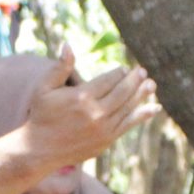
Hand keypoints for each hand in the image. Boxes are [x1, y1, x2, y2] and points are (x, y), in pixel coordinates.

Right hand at [18, 48, 157, 170]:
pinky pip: (128, 125)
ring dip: (142, 95)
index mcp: (81, 97)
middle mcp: (95, 113)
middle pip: (122, 92)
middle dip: (134, 80)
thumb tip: (68, 44)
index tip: (125, 69)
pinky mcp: (106, 141)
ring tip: (151, 84)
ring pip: (128, 108)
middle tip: (142, 71)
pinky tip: (153, 108)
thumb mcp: (44, 88)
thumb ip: (60, 67)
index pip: (108, 80)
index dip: (119, 73)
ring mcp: (103, 129)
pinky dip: (142, 115)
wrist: (40, 149)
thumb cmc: (41, 115)